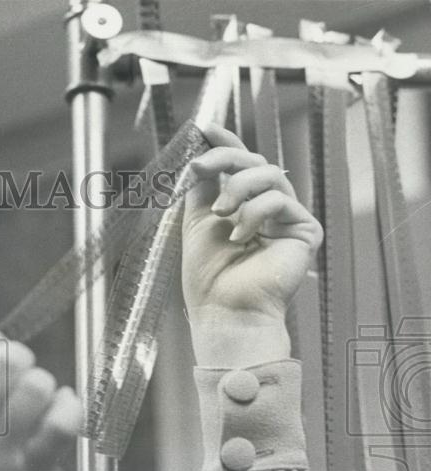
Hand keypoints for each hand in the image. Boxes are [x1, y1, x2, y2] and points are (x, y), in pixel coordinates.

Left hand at [182, 123, 323, 366]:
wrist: (223, 310)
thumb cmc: (208, 277)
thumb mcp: (197, 222)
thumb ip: (201, 189)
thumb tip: (197, 156)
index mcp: (241, 208)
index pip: (239, 167)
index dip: (225, 145)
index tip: (205, 128)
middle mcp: (267, 211)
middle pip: (255, 163)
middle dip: (225, 158)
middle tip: (200, 166)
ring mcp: (288, 220)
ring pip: (269, 175)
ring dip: (238, 188)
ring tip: (221, 213)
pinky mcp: (305, 231)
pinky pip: (280, 200)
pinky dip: (255, 213)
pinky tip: (242, 236)